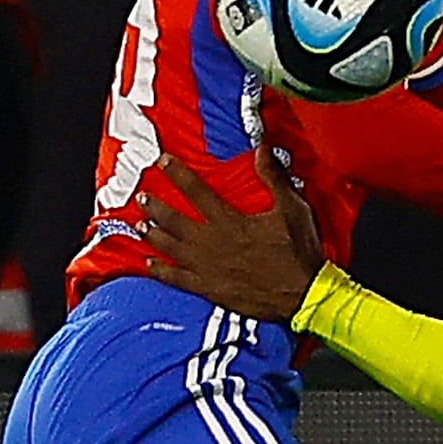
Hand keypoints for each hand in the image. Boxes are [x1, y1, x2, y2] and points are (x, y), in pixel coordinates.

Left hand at [142, 142, 323, 325]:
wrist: (303, 294)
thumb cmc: (298, 252)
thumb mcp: (292, 208)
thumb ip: (274, 178)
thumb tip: (262, 149)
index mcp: (229, 221)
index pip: (196, 191)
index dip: (177, 174)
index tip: (162, 162)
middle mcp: (212, 243)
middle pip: (174, 221)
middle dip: (155, 207)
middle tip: (142, 197)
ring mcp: (207, 268)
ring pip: (171, 248)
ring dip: (153, 235)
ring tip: (140, 226)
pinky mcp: (209, 289)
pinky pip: (178, 279)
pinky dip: (161, 271)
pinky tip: (149, 264)